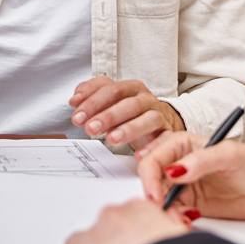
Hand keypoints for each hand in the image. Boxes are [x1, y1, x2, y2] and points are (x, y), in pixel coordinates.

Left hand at [69, 76, 184, 148]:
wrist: (164, 120)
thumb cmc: (132, 112)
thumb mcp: (112, 100)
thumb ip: (92, 95)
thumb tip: (75, 100)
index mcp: (131, 88)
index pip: (111, 89)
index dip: (92, 102)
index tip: (77, 116)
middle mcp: (146, 99)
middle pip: (128, 104)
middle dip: (108, 116)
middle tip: (90, 128)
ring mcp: (159, 115)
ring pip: (148, 119)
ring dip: (129, 129)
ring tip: (112, 139)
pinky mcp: (169, 132)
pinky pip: (165, 139)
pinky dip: (153, 146)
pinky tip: (139, 155)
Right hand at [134, 131, 244, 219]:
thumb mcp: (229, 155)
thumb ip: (200, 161)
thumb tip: (174, 171)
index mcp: (184, 145)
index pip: (155, 159)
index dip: (150, 178)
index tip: (156, 196)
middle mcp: (181, 164)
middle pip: (153, 181)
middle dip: (154, 198)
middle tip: (164, 211)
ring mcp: (186, 185)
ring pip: (161, 199)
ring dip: (165, 212)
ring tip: (181, 220)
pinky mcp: (193, 204)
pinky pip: (174, 212)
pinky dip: (175, 219)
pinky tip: (186, 222)